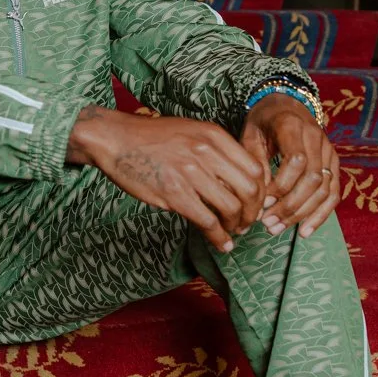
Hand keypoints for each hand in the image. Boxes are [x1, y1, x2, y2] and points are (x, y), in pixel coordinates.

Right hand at [66, 106, 267, 252]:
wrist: (115, 138)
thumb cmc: (150, 138)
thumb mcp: (190, 132)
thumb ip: (214, 151)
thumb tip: (234, 180)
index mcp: (214, 136)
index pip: (255, 168)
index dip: (262, 192)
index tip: (256, 204)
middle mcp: (207, 152)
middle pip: (250, 190)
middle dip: (253, 212)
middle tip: (247, 223)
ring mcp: (190, 173)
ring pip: (231, 208)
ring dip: (237, 226)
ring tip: (233, 233)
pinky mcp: (174, 193)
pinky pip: (207, 221)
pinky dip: (219, 237)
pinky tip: (221, 244)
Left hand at [241, 93, 339, 237]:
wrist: (286, 104)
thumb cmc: (263, 121)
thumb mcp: (250, 133)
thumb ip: (254, 161)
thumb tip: (259, 196)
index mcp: (292, 126)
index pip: (296, 161)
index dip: (281, 186)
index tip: (262, 202)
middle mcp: (316, 137)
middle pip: (312, 179)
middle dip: (290, 206)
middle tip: (267, 224)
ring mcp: (329, 150)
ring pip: (324, 189)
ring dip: (302, 214)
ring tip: (278, 229)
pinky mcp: (334, 162)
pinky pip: (334, 193)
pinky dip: (321, 215)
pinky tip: (305, 231)